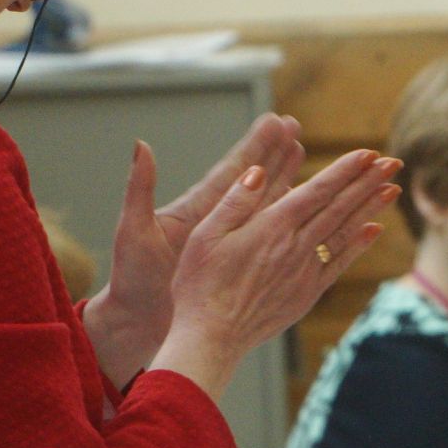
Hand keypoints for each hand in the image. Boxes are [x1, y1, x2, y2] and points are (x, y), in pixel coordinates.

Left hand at [84, 116, 305, 386]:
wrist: (136, 325)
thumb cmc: (132, 280)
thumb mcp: (133, 231)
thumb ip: (140, 188)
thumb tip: (141, 146)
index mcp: (196, 209)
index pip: (233, 171)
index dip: (257, 147)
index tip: (279, 123)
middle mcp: (217, 224)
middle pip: (256, 184)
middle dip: (279, 158)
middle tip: (300, 131)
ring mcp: (231, 248)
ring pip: (270, 214)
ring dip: (292, 191)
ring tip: (315, 169)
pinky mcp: (239, 271)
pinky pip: (273, 250)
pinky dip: (294, 236)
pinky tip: (311, 226)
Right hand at [151, 150, 403, 399]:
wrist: (213, 337)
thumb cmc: (201, 284)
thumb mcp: (205, 235)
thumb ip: (235, 201)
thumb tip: (258, 171)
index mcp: (271, 227)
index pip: (317, 191)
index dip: (344, 171)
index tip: (367, 153)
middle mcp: (295, 247)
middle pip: (339, 208)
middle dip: (367, 183)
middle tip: (393, 162)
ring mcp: (305, 271)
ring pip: (345, 233)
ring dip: (370, 208)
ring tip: (392, 188)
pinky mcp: (308, 293)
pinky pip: (339, 263)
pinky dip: (358, 244)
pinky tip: (374, 228)